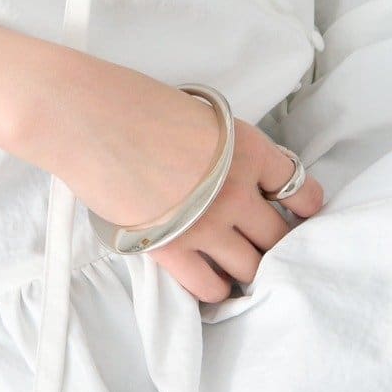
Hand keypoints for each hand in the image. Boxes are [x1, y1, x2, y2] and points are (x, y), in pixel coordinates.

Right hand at [19, 55, 325, 303]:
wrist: (88, 118)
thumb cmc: (133, 103)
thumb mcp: (201, 115)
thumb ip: (225, 148)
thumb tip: (228, 172)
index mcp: (249, 149)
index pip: (300, 188)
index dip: (303, 205)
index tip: (295, 213)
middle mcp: (239, 191)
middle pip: (279, 236)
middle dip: (275, 243)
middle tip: (263, 245)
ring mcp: (208, 225)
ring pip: (252, 267)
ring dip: (249, 269)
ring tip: (238, 269)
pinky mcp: (173, 250)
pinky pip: (210, 287)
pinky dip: (216, 288)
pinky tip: (212, 281)